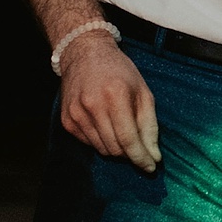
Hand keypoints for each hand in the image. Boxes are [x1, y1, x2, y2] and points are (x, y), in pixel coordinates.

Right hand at [59, 32, 160, 172]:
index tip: (151, 168)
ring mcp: (76, 115)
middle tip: (141, 150)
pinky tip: (106, 125)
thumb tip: (154, 156)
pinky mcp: (66, 121)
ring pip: (102, 149)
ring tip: (123, 132)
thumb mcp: (143, 91)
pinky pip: (89, 144)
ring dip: (117, 149)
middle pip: (115, 149)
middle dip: (131, 155)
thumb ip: (149, 125)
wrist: (84, 54)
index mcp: (115, 97)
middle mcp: (92, 107)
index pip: (129, 139)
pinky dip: (102, 142)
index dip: (141, 158)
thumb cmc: (119, 71)